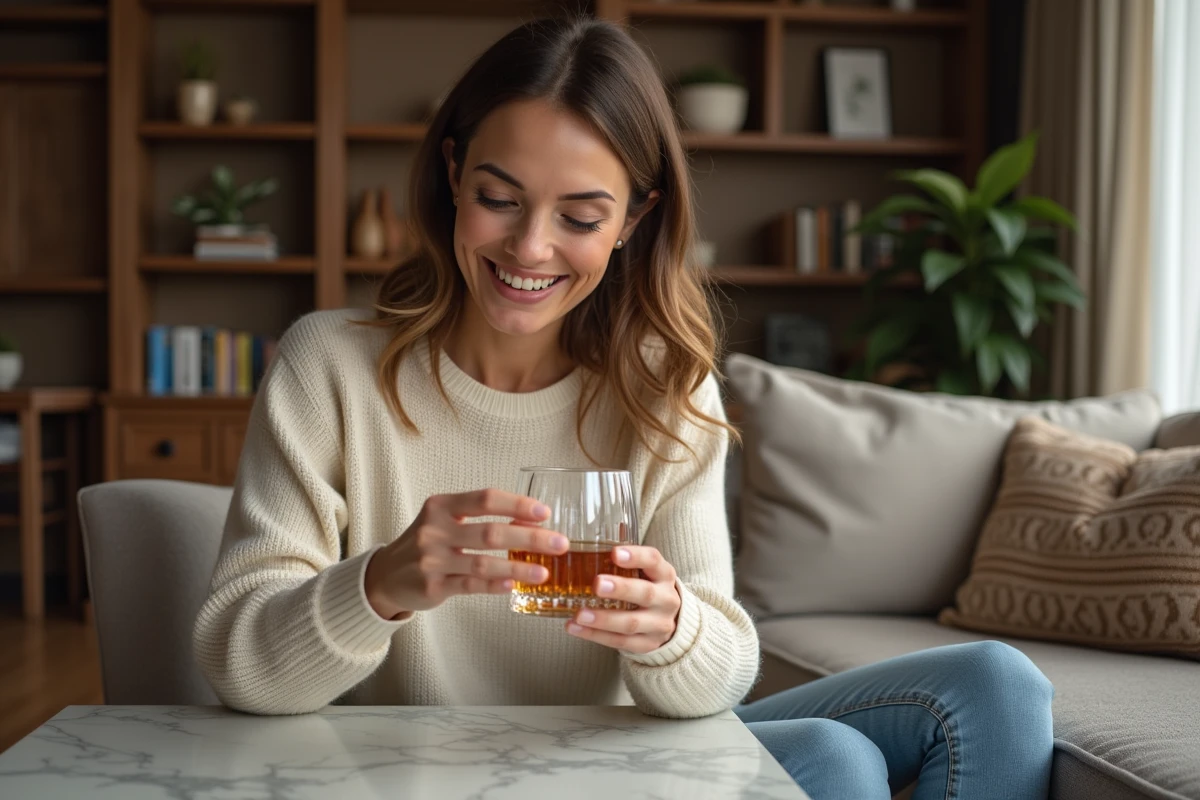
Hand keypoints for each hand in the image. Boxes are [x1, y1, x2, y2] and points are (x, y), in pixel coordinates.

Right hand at [364, 489, 568, 618]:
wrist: (385, 576)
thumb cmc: (427, 544)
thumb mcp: (447, 522)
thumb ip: (481, 520)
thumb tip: (529, 521)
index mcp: (441, 506)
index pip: (485, 499)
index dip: (518, 504)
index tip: (545, 513)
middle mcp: (434, 530)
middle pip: (491, 532)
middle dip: (530, 537)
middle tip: (559, 544)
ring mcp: (432, 559)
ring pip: (483, 562)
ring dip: (518, 567)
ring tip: (544, 572)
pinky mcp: (432, 586)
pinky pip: (470, 585)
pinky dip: (494, 584)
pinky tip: (513, 585)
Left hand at [565, 545, 681, 653]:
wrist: (669, 622)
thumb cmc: (647, 587)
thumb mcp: (645, 570)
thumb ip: (623, 557)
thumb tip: (593, 532)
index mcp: (664, 574)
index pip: (653, 561)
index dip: (636, 556)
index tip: (615, 553)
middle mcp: (666, 599)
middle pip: (645, 594)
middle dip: (621, 589)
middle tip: (597, 584)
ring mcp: (658, 625)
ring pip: (632, 623)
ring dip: (603, 619)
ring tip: (580, 614)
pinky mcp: (647, 645)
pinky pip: (621, 642)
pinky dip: (596, 636)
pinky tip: (575, 628)